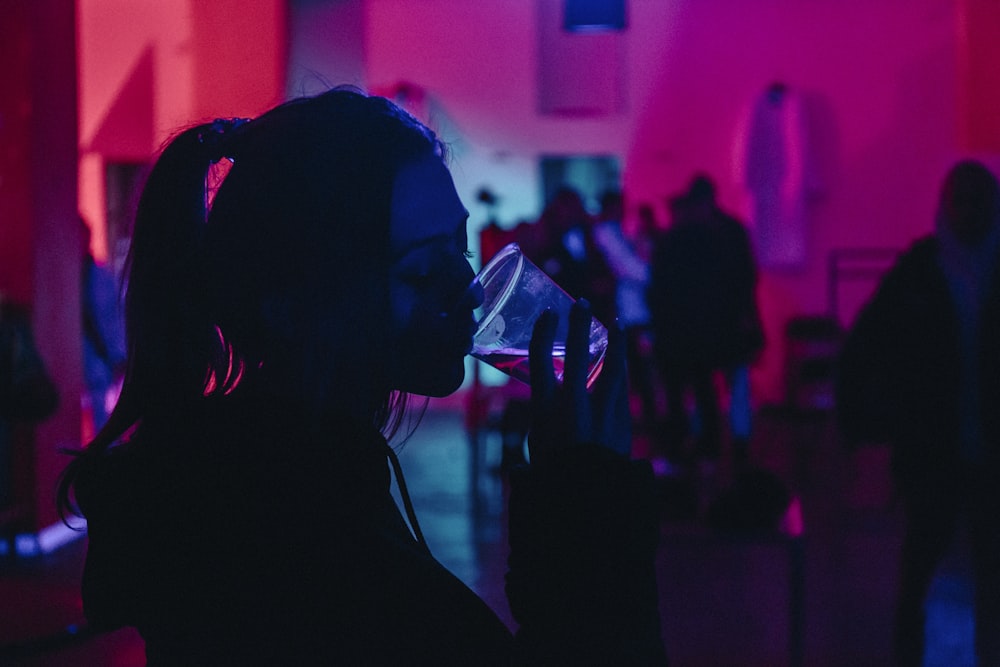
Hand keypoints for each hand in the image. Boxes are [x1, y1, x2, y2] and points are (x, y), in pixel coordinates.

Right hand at [527, 299, 630, 463]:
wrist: (589, 497)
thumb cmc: (555, 475)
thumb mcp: (537, 449)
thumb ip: (540, 426)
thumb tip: (538, 429)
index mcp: (545, 409)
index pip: (540, 360)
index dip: (543, 334)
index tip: (548, 315)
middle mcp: (573, 405)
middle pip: (575, 353)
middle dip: (578, 325)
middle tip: (582, 303)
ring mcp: (601, 411)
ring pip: (610, 366)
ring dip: (613, 342)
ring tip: (616, 322)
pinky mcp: (622, 420)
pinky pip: (622, 387)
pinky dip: (621, 369)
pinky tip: (622, 358)